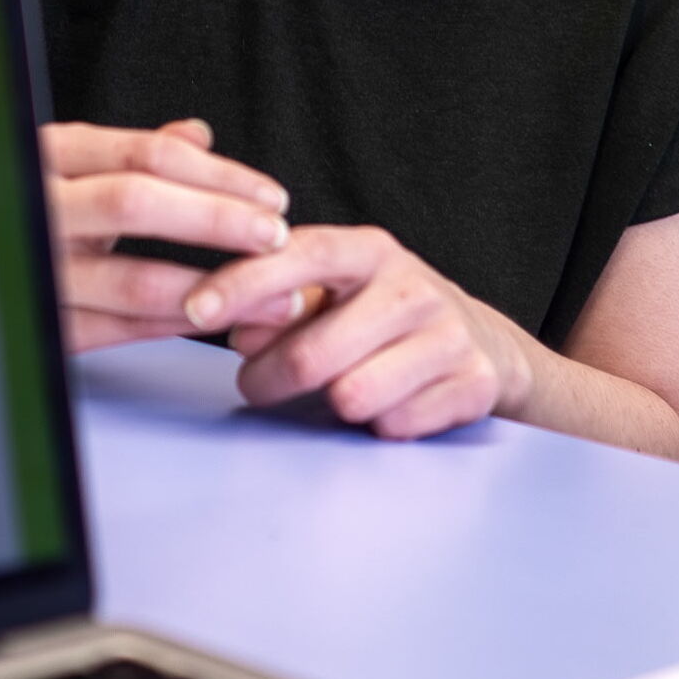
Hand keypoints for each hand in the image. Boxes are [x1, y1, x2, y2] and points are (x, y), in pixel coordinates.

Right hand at [38, 119, 290, 351]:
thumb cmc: (21, 211)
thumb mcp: (68, 167)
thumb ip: (131, 154)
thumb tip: (197, 134)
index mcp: (51, 156)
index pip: (146, 155)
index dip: (218, 176)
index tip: (270, 197)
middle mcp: (37, 206)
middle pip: (137, 203)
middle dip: (218, 220)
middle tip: (277, 236)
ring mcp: (34, 268)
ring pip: (131, 279)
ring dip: (213, 288)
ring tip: (272, 294)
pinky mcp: (37, 324)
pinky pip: (115, 330)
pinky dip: (173, 325)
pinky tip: (214, 320)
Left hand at [183, 226, 535, 440]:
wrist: (482, 344)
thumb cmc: (381, 317)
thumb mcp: (334, 295)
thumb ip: (278, 306)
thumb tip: (240, 329)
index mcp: (370, 251)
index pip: (302, 255)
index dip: (244, 281)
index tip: (196, 310)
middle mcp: (413, 287)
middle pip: (313, 353)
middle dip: (268, 379)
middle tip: (256, 384)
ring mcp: (449, 335)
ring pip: (353, 397)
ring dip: (329, 407)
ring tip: (336, 390)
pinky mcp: (473, 383)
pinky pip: (394, 427)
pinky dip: (378, 426)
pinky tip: (388, 404)